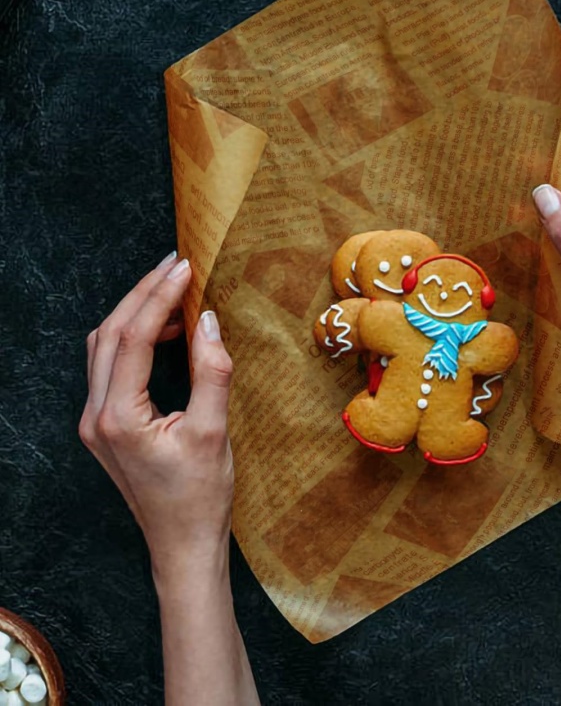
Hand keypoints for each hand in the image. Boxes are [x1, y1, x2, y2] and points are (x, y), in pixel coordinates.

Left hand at [80, 252, 234, 582]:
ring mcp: (96, 422)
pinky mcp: (106, 425)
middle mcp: (96, 416)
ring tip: (173, 290)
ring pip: (104, 348)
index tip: (186, 268)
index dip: (160, 298)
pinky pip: (111, 367)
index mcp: (118, 418)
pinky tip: (166, 332)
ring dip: (135, 313)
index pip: (134, 338)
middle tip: (176, 265)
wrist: (182, 545)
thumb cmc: (200, 497)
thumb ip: (211, 372)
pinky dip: (135, 339)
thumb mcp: (214, 432)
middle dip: (142, 294)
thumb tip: (208, 321)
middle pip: (109, 335)